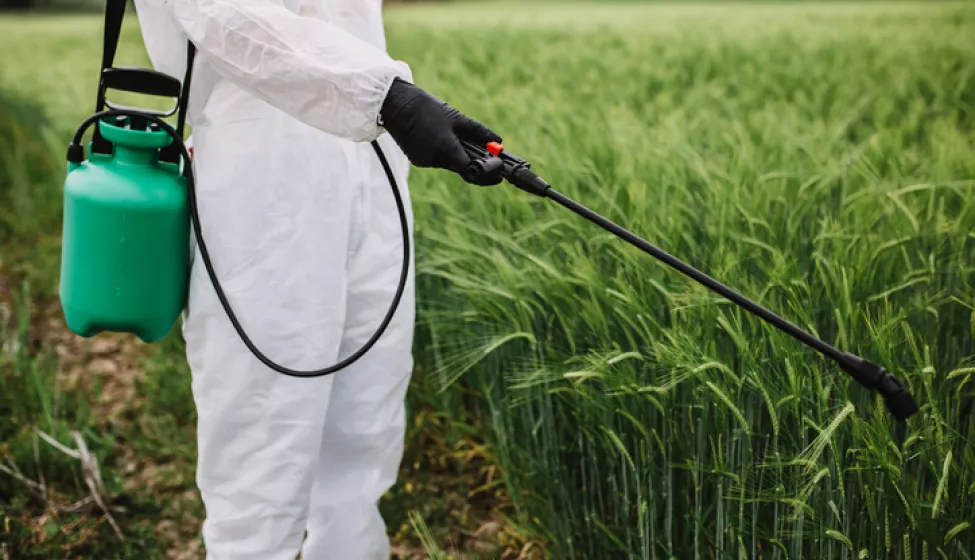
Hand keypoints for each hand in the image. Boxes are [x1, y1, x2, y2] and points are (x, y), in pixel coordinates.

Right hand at [379, 78, 502, 185]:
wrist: (395, 104)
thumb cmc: (426, 107)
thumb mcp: (455, 117)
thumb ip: (478, 131)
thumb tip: (498, 140)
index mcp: (445, 146)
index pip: (470, 170)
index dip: (486, 173)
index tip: (498, 172)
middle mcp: (434, 158)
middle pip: (460, 167)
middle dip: (471, 162)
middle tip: (485, 157)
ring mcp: (424, 161)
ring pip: (447, 163)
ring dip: (455, 155)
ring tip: (449, 134)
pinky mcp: (416, 159)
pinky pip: (435, 160)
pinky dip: (441, 152)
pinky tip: (435, 136)